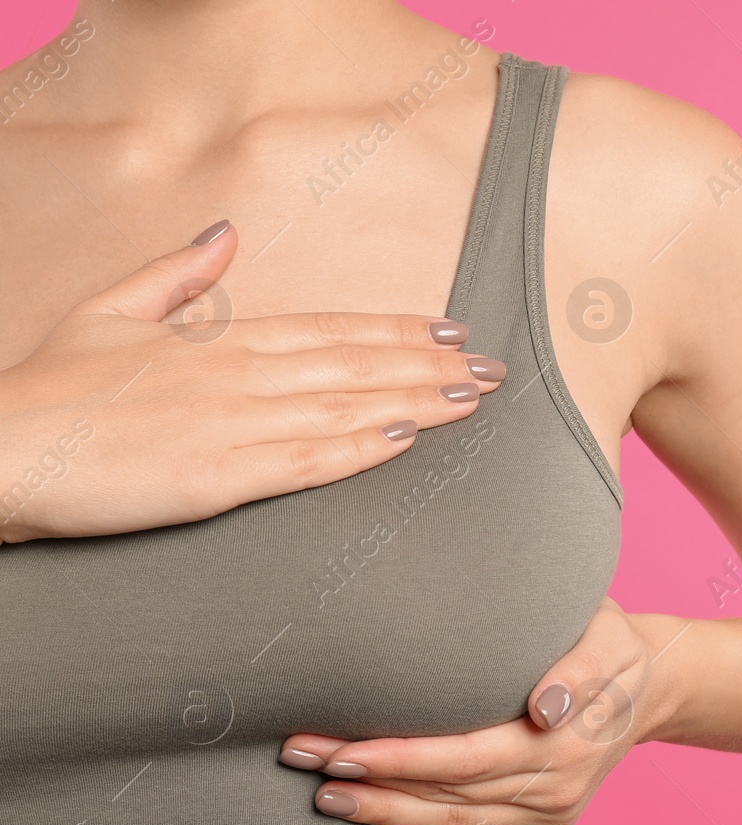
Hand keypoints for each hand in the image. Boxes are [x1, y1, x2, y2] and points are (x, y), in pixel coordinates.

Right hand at [0, 220, 504, 542]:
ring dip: (415, 402)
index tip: (448, 328)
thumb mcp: (109, 311)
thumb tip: (224, 231)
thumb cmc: (50, 388)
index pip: (327, 330)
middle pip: (352, 366)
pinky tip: (406, 440)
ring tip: (472, 398)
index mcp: (218, 343)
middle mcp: (237, 378)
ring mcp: (231, 427)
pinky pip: (304, 462)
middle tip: (493, 366)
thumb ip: (174, 274)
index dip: (393, 330)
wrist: (1, 451)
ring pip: (343, 410)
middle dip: (428, 365)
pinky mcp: (217, 478)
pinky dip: (359, 448)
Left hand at [277, 598, 661, 824]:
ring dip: (387, 817)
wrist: (651, 685)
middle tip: (304, 763)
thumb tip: (545, 705)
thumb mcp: (607, 637)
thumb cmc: (612, 644)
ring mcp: (550, 813)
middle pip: (446, 793)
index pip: (462, 756)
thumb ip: (578, 668)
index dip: (399, 757)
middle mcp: (553, 786)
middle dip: (371, 781)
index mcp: (561, 740)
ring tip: (326, 799)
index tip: (341, 749)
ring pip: (455, 824)